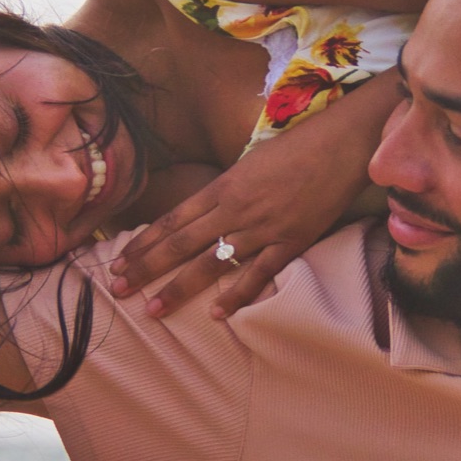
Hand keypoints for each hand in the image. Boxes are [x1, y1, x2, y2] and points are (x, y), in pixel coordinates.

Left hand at [109, 75, 399, 318]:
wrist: (341, 145)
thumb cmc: (297, 147)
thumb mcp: (249, 162)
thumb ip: (226, 189)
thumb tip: (205, 210)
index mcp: (222, 186)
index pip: (172, 220)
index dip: (143, 243)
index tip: (119, 261)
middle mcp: (234, 209)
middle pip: (180, 244)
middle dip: (146, 268)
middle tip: (118, 289)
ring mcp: (262, 228)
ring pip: (210, 263)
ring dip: (179, 288)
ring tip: (153, 310)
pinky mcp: (290, 242)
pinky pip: (258, 274)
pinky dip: (236, 295)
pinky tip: (216, 314)